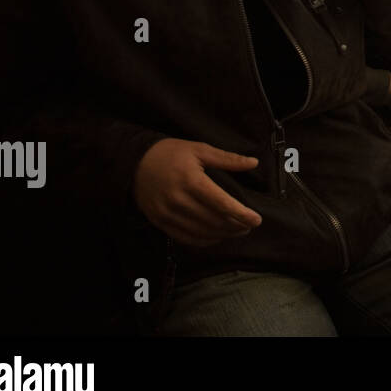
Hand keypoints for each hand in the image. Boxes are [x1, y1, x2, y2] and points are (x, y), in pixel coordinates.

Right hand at [133, 138, 262, 246]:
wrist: (133, 162)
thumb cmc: (170, 153)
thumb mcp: (199, 149)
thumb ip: (227, 159)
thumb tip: (253, 162)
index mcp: (191, 181)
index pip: (222, 204)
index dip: (241, 214)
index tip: (257, 219)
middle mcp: (179, 200)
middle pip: (214, 221)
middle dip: (236, 226)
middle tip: (250, 226)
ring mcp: (167, 214)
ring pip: (201, 232)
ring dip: (223, 235)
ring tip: (238, 231)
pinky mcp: (159, 222)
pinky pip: (185, 238)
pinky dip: (204, 240)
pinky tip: (217, 237)